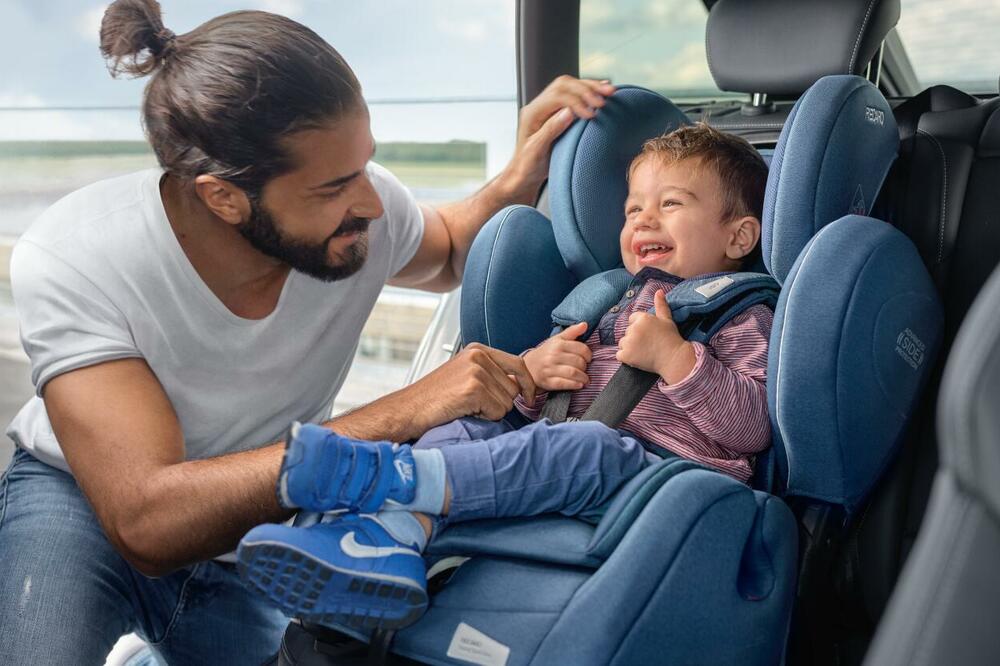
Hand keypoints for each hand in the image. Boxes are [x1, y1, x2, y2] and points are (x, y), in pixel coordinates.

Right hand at [407, 343, 536, 426]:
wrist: (409, 409)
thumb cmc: (434, 397)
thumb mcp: (464, 374)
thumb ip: (490, 373)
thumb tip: (519, 385)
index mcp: (477, 350)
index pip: (519, 364)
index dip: (527, 384)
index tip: (529, 397)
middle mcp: (479, 356)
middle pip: (514, 388)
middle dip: (500, 402)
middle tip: (474, 404)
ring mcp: (477, 371)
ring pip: (507, 402)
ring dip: (491, 411)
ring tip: (467, 406)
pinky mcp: (474, 389)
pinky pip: (497, 412)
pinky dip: (484, 418)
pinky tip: (465, 411)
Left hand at [504, 76, 615, 201]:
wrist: (524, 175)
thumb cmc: (527, 167)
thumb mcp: (536, 151)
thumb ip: (550, 130)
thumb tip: (568, 112)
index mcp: (532, 113)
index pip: (557, 96)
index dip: (576, 101)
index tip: (592, 113)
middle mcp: (539, 106)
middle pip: (564, 86)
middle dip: (587, 89)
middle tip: (605, 98)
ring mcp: (548, 107)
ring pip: (570, 87)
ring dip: (591, 87)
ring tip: (609, 91)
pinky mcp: (557, 112)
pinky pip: (573, 95)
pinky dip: (589, 92)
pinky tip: (602, 91)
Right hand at [523, 321, 592, 391]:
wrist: (527, 367)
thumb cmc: (546, 353)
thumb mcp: (557, 339)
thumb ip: (572, 332)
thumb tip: (584, 324)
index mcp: (558, 344)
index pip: (582, 349)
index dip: (588, 355)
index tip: (587, 359)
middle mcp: (553, 356)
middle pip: (579, 362)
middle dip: (585, 367)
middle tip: (584, 369)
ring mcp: (550, 369)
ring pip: (573, 373)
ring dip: (583, 378)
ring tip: (584, 379)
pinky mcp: (548, 382)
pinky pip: (565, 384)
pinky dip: (575, 385)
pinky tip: (579, 385)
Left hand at [617, 290, 695, 383]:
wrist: (674, 359)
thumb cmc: (671, 339)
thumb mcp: (667, 319)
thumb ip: (661, 305)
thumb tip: (659, 291)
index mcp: (643, 318)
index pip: (632, 319)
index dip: (640, 327)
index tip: (649, 334)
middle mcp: (634, 328)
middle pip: (627, 331)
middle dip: (635, 337)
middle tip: (648, 344)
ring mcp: (629, 342)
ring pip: (623, 343)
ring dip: (629, 347)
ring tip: (644, 351)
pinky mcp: (626, 355)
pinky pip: (619, 355)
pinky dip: (626, 358)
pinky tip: (637, 358)